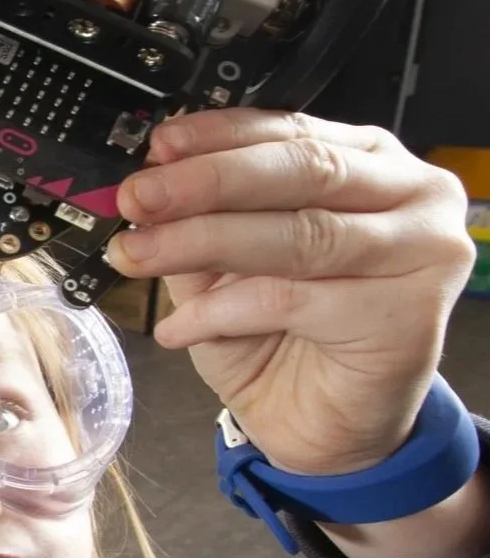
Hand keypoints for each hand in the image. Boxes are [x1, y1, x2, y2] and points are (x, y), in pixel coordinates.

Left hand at [107, 108, 474, 477]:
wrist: (324, 427)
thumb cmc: (282, 337)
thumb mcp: (223, 267)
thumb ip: (199, 220)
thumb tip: (148, 183)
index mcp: (367, 161)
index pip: (290, 130)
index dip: (218, 136)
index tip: (158, 147)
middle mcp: (408, 194)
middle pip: (300, 170)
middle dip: (206, 183)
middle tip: (138, 197)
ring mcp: (421, 251)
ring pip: (298, 233)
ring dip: (202, 241)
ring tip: (137, 256)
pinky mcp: (407, 313)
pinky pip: (294, 298)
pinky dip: (223, 310)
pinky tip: (180, 326)